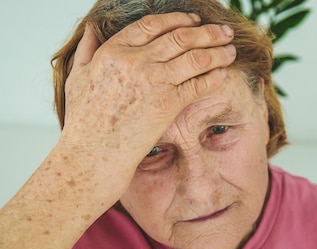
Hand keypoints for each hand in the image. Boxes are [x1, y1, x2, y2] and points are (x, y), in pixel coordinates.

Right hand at [58, 12, 235, 193]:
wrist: (94, 153)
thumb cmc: (84, 120)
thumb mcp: (78, 77)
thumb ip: (87, 49)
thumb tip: (92, 28)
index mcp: (114, 51)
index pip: (153, 24)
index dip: (178, 19)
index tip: (194, 20)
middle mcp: (136, 62)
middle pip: (182, 37)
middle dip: (208, 32)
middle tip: (225, 32)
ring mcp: (154, 82)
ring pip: (196, 58)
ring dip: (218, 51)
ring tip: (231, 50)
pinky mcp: (168, 104)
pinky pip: (198, 84)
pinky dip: (214, 76)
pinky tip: (223, 74)